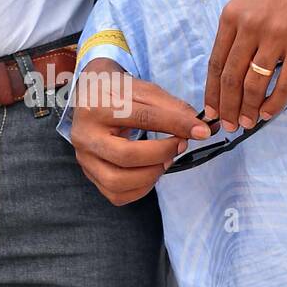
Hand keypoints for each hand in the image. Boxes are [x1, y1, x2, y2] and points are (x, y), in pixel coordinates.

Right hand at [71, 58, 211, 204]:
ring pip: (118, 181)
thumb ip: (172, 108)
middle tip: (180, 145)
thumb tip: (202, 129)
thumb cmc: (119, 93)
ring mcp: (84, 158)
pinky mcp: (89, 175)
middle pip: (126, 156)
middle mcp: (84, 135)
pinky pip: (117, 195)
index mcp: (96, 107)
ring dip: (152, 174)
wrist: (89, 97)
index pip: (141, 118)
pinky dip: (140, 189)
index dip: (176, 125)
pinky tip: (150, 171)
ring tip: (165, 160)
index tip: (201, 131)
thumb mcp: (144, 90)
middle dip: (162, 154)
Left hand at [204, 0, 286, 131]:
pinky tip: (269, 112)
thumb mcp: (250, 4)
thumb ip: (238, 33)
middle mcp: (250, 25)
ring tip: (247, 123)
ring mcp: (276, 35)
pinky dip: (275, 102)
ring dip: (249, 108)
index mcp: (232, 16)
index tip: (210, 110)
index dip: (211, 91)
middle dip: (227, 106)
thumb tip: (228, 71)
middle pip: (231, 76)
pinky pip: (286, 81)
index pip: (215, 62)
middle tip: (228, 125)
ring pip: (254, 82)